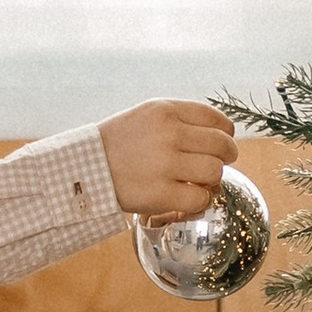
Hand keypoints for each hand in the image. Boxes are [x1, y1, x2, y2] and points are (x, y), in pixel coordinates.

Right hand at [100, 99, 236, 220]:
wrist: (85, 168)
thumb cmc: (120, 143)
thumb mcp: (147, 115)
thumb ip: (181, 119)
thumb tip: (221, 135)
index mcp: (166, 111)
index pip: (217, 120)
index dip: (226, 135)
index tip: (220, 143)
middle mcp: (168, 133)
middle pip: (223, 146)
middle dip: (225, 158)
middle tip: (213, 165)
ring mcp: (164, 164)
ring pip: (215, 172)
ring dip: (212, 181)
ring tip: (198, 183)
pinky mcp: (160, 193)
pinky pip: (200, 199)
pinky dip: (200, 201)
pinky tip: (187, 198)